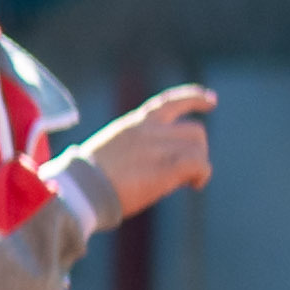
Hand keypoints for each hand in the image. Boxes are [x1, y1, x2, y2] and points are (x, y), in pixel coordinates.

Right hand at [72, 86, 215, 221]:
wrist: (78, 191)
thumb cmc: (83, 181)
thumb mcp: (106, 153)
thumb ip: (129, 151)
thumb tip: (141, 167)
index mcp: (132, 126)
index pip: (168, 103)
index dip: (193, 98)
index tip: (211, 100)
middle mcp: (148, 131)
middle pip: (193, 131)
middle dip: (197, 149)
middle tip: (190, 171)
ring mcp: (159, 147)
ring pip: (198, 148)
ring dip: (198, 165)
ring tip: (189, 183)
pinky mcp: (168, 166)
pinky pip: (199, 164)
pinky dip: (202, 175)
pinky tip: (195, 185)